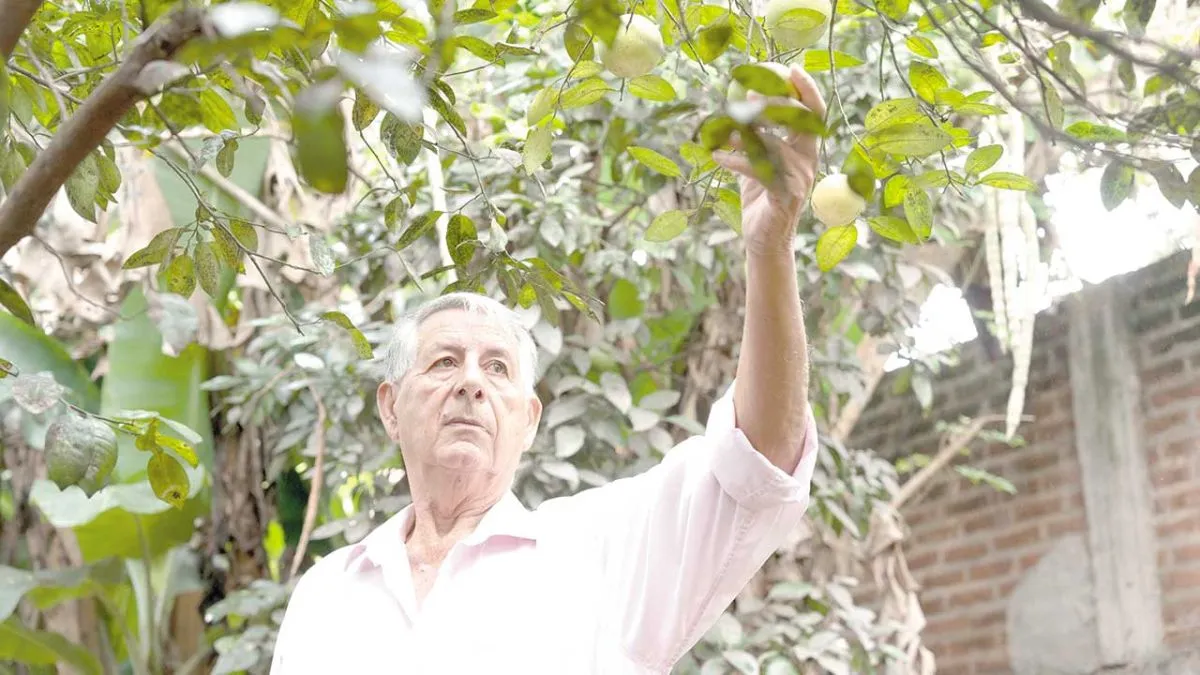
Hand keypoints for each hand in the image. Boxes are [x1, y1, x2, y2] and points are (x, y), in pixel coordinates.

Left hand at [712, 65, 826, 256]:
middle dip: (776, 103)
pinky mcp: (785, 195)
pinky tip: (716, 157)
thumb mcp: (756, 160)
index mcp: (806, 149)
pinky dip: (735, 161)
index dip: (807, 89)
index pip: (814, 113)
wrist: (762, 240)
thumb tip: (740, 102)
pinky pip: (760, 169)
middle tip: (751, 95)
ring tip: (722, 131)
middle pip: (801, 121)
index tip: (792, 68)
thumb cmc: (760, 197)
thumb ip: (754, 134)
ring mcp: (800, 179)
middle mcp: (808, 161)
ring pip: (774, 145)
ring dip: (745, 135)